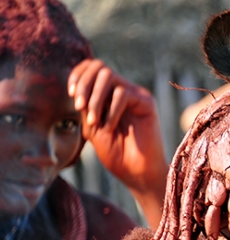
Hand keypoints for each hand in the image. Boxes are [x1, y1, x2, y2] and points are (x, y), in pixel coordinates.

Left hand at [68, 59, 167, 226]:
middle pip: (99, 66)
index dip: (78, 75)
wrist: (137, 173)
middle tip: (80, 107)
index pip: (91, 68)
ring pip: (109, 76)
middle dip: (84, 85)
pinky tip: (111, 127)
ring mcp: (135, 96)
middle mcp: (123, 91)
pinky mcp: (147, 102)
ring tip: (95, 121)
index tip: (72, 95)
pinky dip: (111, 111)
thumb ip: (85, 104)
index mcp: (108, 95)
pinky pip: (123, 93)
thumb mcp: (91, 126)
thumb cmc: (116, 154)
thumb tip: (76, 84)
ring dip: (96, 98)